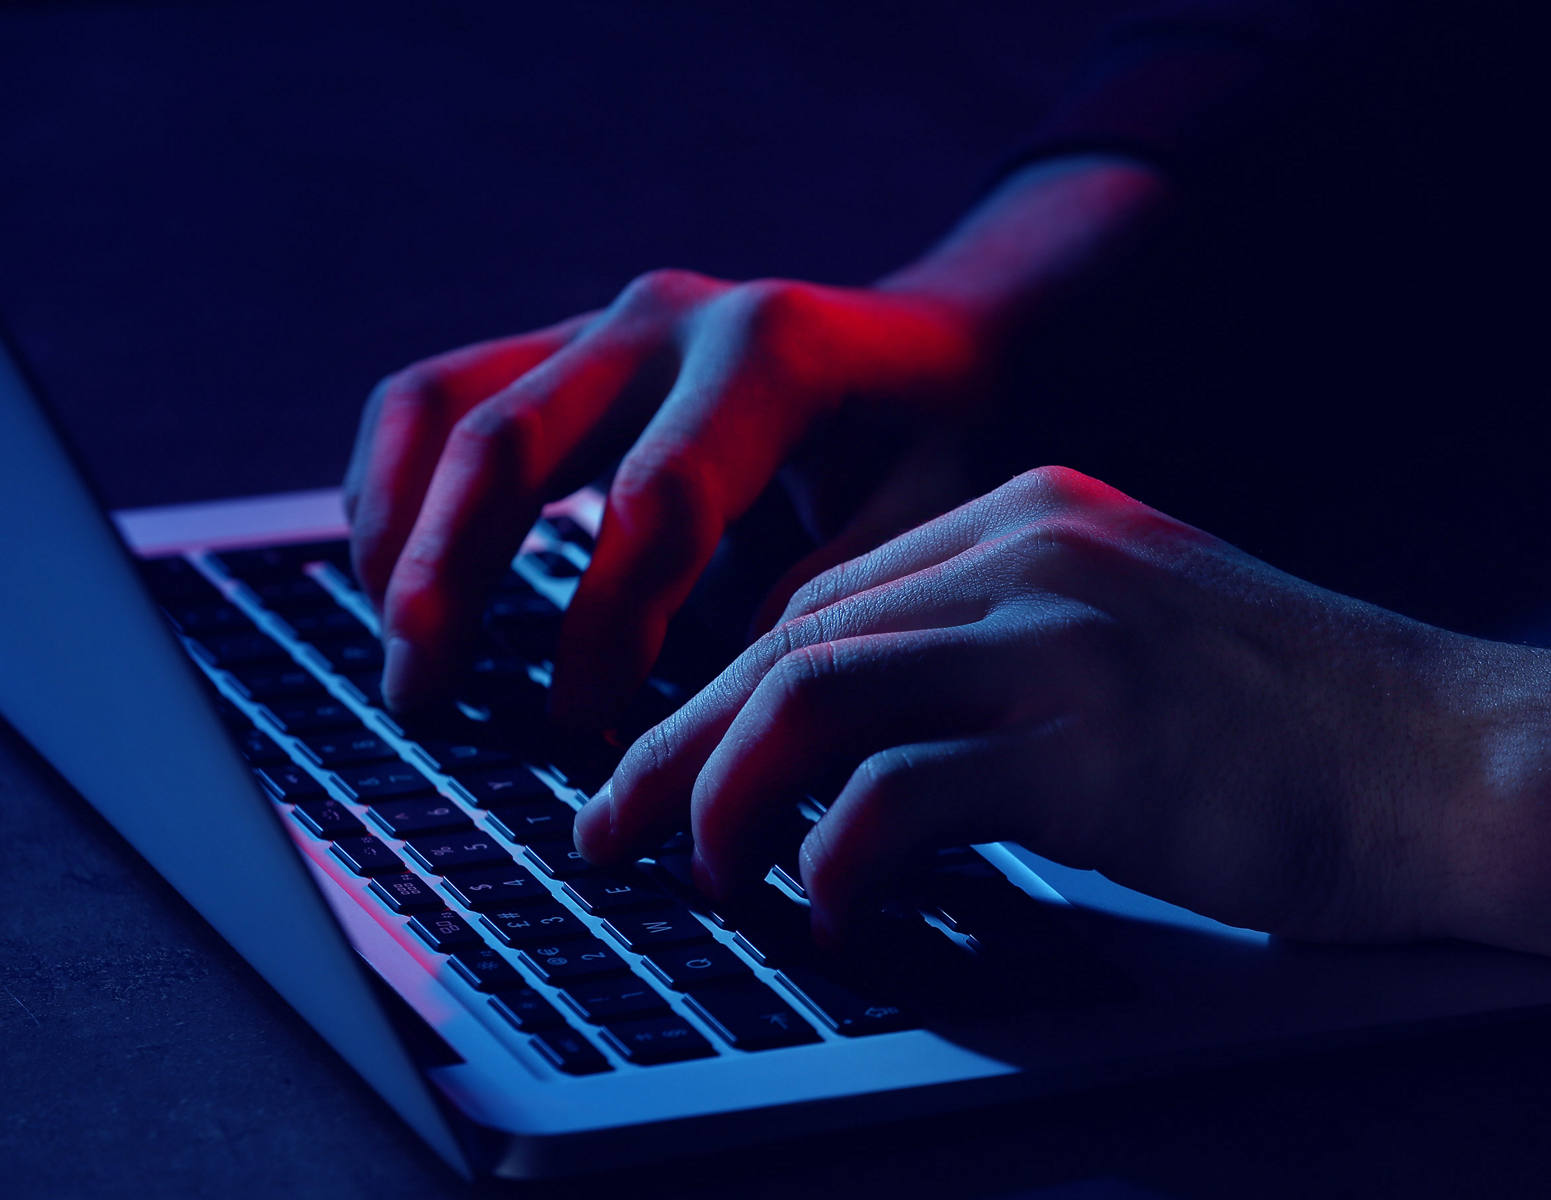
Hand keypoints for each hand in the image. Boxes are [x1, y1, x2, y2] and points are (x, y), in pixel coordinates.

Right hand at [343, 272, 993, 723]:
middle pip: (513, 440)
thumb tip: (720, 708)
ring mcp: (604, 323)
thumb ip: (833, 600)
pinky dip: (391, 486)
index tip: (581, 730)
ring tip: (402, 652)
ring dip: (399, 534)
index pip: (658, 500)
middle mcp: (671, 319)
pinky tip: (392, 581)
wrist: (936, 347)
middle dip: (454, 577)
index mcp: (773, 353)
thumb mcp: (934, 519)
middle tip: (427, 694)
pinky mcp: (562, 347)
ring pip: (445, 406)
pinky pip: (434, 397)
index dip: (607, 626)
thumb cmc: (941, 445)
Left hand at [575, 466, 1482, 944]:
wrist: (1457, 760)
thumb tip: (872, 739)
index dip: (727, 690)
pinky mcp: (1086, 745)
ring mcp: (1059, 638)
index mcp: (1037, 516)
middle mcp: (1032, 550)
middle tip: (615, 827)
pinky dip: (833, 859)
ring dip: (723, 792)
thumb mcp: (1140, 637)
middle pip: (791, 637)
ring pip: (810, 693)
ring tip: (689, 873)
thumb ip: (1012, 649)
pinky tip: (826, 911)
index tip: (676, 766)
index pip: (828, 596)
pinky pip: (895, 794)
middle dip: (681, 743)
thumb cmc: (1305, 725)